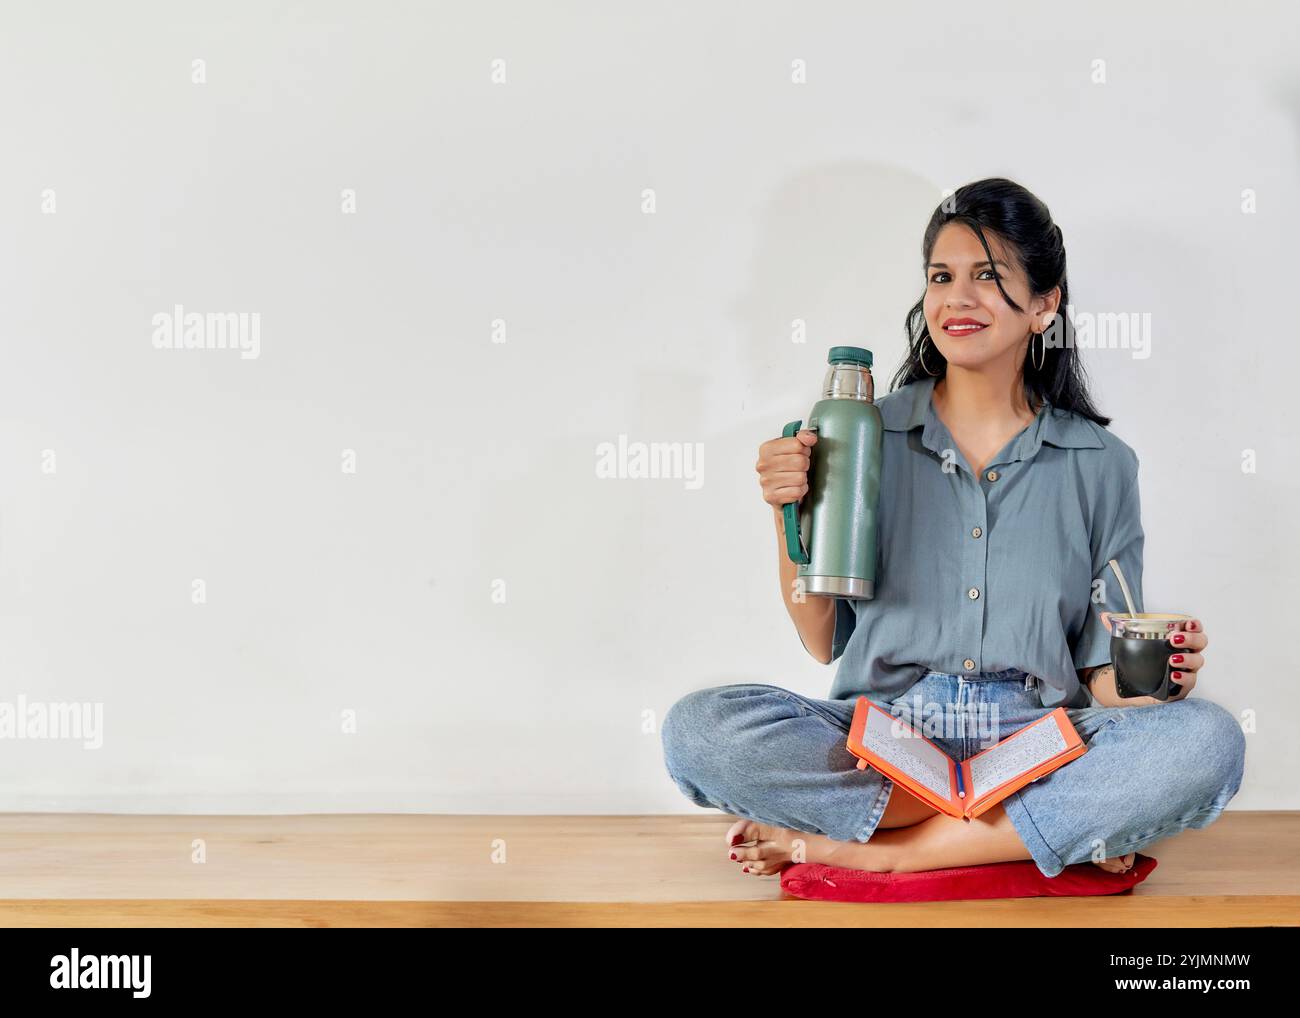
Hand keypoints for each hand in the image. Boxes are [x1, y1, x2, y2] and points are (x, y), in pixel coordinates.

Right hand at [756, 428, 817, 512]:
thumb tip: (810, 438)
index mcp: (767, 449)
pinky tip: (794, 488)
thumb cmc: (786, 468)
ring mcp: (766, 481)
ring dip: (802, 479)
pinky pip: (797, 492)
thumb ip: (803, 437)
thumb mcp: (793, 447)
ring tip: (796, 478)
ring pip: (800, 477)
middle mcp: (763, 465)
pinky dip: (800, 491)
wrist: (779, 490)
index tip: (801, 453)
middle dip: (805, 465)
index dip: (805, 450)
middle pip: (799, 461)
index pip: (797, 445)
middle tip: (799, 468)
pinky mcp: (771, 497)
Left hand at [1087, 614, 1205, 705]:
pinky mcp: (1183, 686)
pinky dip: (1183, 678)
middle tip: (1173, 639)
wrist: (1139, 687)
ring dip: (1186, 658)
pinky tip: (1173, 675)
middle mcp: (1187, 654)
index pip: (1194, 629)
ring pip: (1197, 662)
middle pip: (1201, 643)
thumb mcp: (1132, 644)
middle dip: (1191, 639)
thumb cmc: (1144, 662)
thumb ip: (1119, 629)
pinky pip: (1190, 682)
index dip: (1195, 625)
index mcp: (1179, 641)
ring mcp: (1187, 670)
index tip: (1187, 623)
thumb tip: (1105, 616)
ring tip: (1171, 659)